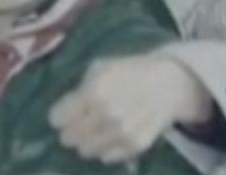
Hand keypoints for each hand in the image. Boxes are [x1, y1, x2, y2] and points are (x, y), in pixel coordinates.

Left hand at [48, 53, 213, 163]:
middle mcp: (105, 115)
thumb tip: (63, 110)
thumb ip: (79, 88)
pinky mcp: (134, 146)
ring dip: (87, 141)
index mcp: (93, 91)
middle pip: (68, 138)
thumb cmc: (129, 71)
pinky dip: (106, 148)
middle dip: (71, 130)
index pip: (58, 118)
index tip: (65, 113)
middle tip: (80, 123)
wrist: (168, 84)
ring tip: (97, 129)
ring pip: (85, 151)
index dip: (59, 115)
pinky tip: (112, 135)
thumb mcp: (100, 68)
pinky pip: (106, 157)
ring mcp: (120, 133)